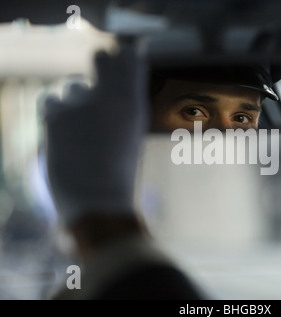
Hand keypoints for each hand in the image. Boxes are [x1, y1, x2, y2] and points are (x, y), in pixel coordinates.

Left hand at [41, 46, 147, 225]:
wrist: (98, 200)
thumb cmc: (119, 173)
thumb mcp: (132, 133)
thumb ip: (124, 105)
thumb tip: (112, 87)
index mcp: (135, 102)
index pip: (130, 56)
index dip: (122, 57)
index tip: (121, 61)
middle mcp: (110, 96)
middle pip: (100, 56)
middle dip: (98, 66)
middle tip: (95, 88)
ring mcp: (82, 103)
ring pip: (71, 85)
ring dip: (74, 100)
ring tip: (79, 129)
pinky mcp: (55, 115)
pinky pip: (49, 99)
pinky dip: (54, 112)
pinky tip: (62, 131)